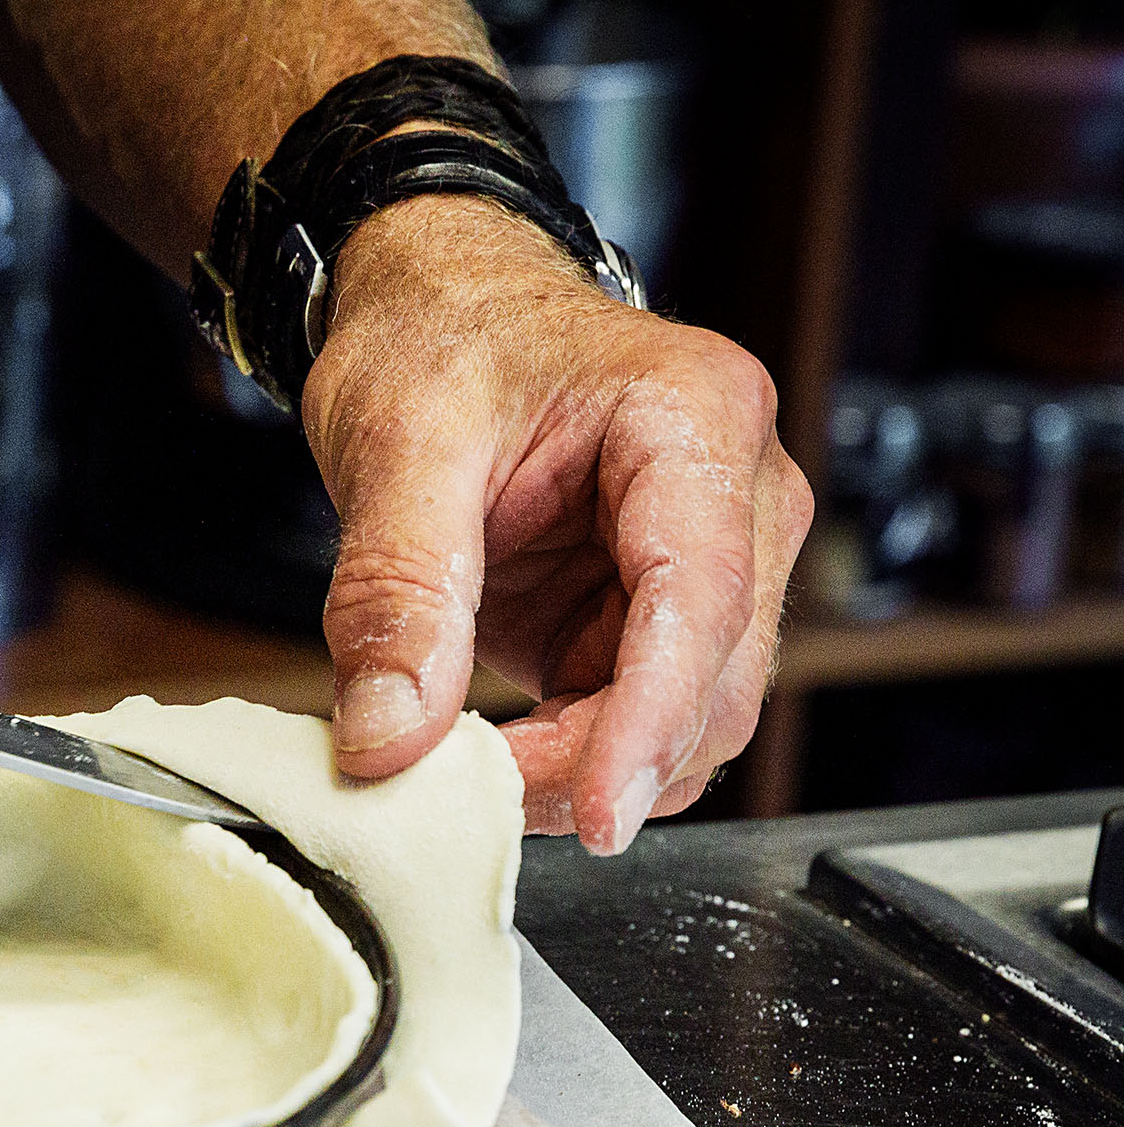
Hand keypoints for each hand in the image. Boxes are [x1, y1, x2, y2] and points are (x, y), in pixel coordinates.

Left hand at [301, 197, 812, 850]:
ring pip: (691, 720)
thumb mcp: (393, 447)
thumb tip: (387, 739)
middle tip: (472, 798)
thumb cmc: (437, 341)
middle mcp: (738, 493)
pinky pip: (641, 718)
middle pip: (713, 681)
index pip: (702, 600)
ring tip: (470, 776)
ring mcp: (711, 560)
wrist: (439, 312)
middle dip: (602, 763)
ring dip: (590, 773)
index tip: (592, 814)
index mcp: (695, 420)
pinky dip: (575, 760)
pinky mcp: (657, 613)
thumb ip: (394, 593)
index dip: (649, 722)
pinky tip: (497, 756)